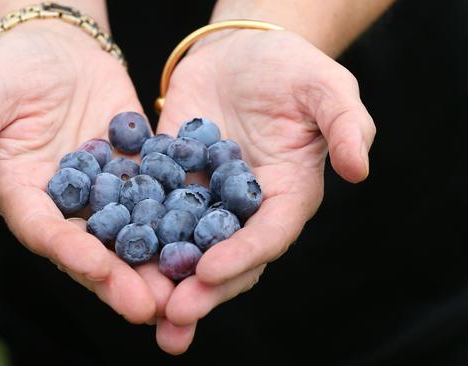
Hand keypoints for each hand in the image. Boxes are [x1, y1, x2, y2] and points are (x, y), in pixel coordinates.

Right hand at [0, 22, 158, 323]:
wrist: (59, 48)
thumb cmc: (11, 71)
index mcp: (25, 198)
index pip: (45, 231)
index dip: (69, 252)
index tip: (97, 270)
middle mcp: (67, 207)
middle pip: (93, 249)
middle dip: (120, 280)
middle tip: (150, 309)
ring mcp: (105, 194)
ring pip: (131, 235)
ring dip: (155, 265)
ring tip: (184, 295)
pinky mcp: (137, 174)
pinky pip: (161, 199)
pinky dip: (181, 221)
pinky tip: (209, 241)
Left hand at [155, 29, 375, 351]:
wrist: (241, 51)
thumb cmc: (292, 68)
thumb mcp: (327, 87)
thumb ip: (346, 126)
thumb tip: (359, 171)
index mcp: (286, 197)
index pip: (268, 237)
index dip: (242, 257)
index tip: (210, 272)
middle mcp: (244, 210)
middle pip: (224, 258)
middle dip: (201, 289)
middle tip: (172, 315)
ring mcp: (204, 200)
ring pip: (184, 248)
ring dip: (163, 281)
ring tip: (138, 307)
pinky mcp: (170, 182)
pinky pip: (149, 211)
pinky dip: (132, 235)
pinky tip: (108, 255)